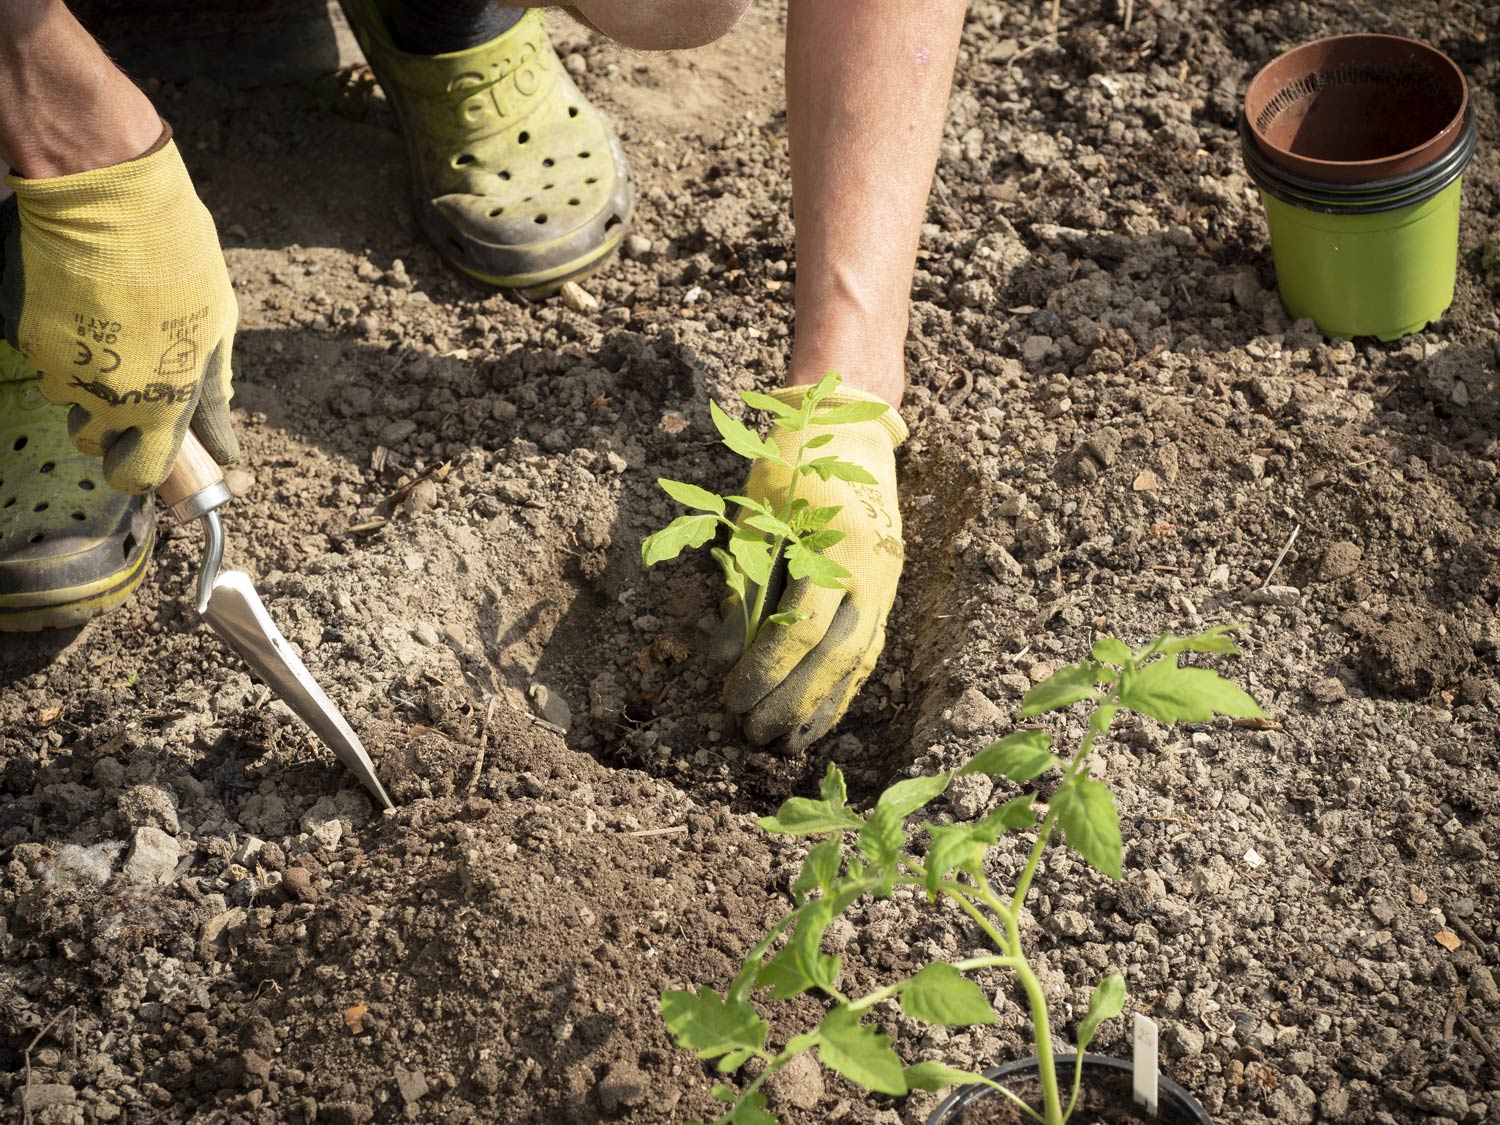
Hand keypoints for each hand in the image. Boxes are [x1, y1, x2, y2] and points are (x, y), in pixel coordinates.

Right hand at [0, 132, 238, 492]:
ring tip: (110, 336)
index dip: (143, 472)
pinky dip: (62, 346)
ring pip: (68, 403)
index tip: (148, 455)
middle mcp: (108, 398)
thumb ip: (213, 386)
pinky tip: (82, 309)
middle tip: (130, 388)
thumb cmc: (177, 256)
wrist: (105, 197)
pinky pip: (46, 359)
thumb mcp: (216, 323)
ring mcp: (61, 369)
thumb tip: (221, 439)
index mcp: (163, 402)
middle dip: (109, 429)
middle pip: (94, 445)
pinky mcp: (26, 337)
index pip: (139, 475)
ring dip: (86, 386)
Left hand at [715, 384, 906, 750]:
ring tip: (785, 745)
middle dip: (792, 702)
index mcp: (838, 546)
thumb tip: (724, 659)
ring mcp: (887, 583)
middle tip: (751, 735)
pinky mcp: (887, 591)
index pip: (802, 628)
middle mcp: (872, 571)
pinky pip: (868, 650)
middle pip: (835, 656)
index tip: (732, 700)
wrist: (852, 428)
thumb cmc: (792, 467)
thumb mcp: (757, 516)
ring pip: (858, 661)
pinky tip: (820, 716)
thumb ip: (744, 587)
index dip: (766, 671)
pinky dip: (843, 687)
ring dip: (821, 707)